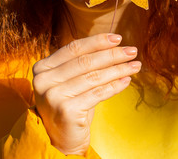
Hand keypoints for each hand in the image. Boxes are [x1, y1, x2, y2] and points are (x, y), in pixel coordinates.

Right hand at [32, 33, 140, 154]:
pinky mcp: (67, 110)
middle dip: (113, 55)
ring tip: (135, 66)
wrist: (60, 140)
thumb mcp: (70, 81)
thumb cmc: (70, 105)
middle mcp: (44, 81)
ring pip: (94, 77)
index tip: (118, 38)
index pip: (74, 48)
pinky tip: (127, 81)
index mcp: (42, 68)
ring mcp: (54, 96)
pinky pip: (98, 93)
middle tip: (132, 51)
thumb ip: (83, 63)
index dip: (98, 41)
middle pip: (85, 61)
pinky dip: (115, 86)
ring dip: (118, 70)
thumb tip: (115, 45)